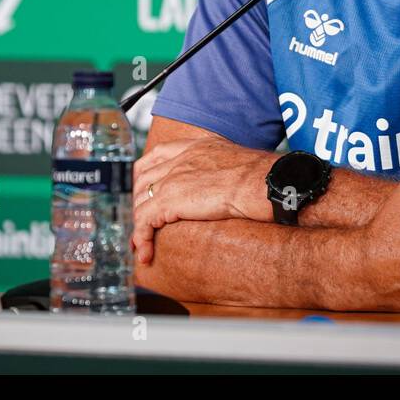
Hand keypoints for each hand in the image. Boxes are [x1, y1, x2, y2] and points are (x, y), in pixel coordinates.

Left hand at [132, 138, 275, 264]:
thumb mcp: (236, 163)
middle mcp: (178, 160)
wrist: (262, 183)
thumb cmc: (261, 177)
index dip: (144, 175)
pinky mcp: (170, 200)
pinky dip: (141, 239)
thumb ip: (221, 169)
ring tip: (140, 245)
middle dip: (136, 203)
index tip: (142, 189)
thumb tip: (226, 185)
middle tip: (141, 224)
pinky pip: (144, 222)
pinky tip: (145, 252)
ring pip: (139, 202)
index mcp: (194, 147)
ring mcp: (172, 179)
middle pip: (141, 181)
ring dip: (137, 225)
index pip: (156, 155)